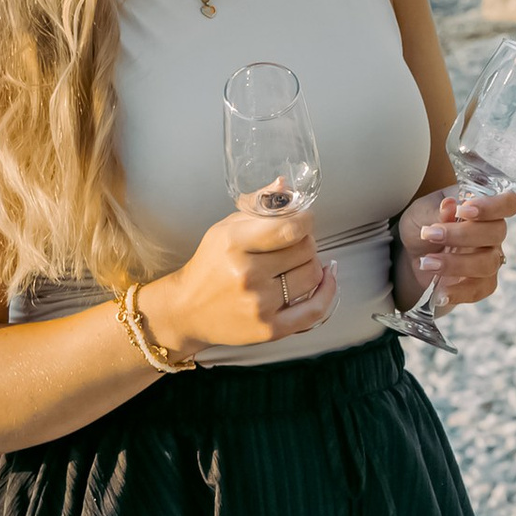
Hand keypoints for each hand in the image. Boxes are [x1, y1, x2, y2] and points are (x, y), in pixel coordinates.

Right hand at [143, 206, 337, 354]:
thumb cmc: (210, 265)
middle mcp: (247, 274)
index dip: (306, 220)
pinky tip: (329, 277)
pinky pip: (315, 309)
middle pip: (306, 249)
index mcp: (234, 244)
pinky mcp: (269, 329)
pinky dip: (328, 291)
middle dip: (305, 242)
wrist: (187, 310)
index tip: (304, 220)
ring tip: (296, 263)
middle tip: (294, 244)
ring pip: (312, 274)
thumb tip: (286, 185)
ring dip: (311, 264)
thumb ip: (258, 206)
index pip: (290, 227)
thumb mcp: (225, 228)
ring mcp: (259, 304)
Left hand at [399, 182, 515, 311]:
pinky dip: (459, 292)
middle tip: (430, 235)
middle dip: (462, 234)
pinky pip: (480, 289)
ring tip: (427, 263)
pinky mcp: (480, 283)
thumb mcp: (422, 211)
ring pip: (489, 263)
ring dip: (456, 263)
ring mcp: (489, 259)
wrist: (410, 254)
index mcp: (484, 209)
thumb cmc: (423, 224)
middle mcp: (492, 233)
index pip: (508, 203)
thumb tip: (449, 205)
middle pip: (497, 232)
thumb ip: (436, 210)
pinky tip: (440, 294)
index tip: (464, 210)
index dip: (493, 206)